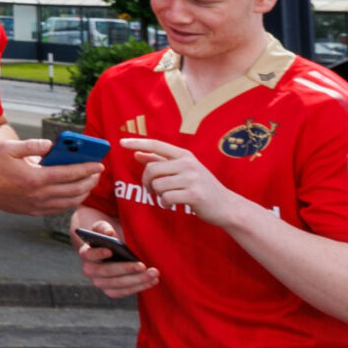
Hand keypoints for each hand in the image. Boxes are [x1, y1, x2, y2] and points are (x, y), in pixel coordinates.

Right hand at [0, 135, 101, 216]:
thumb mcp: (10, 148)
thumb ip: (33, 145)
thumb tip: (52, 145)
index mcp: (35, 177)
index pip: (70, 174)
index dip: (87, 169)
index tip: (98, 164)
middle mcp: (39, 194)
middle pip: (74, 190)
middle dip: (89, 181)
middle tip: (97, 173)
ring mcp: (36, 205)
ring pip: (69, 202)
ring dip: (82, 193)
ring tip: (88, 183)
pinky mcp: (32, 211)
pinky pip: (58, 209)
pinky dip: (70, 202)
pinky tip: (73, 194)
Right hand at [70, 207, 157, 297]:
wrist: (110, 249)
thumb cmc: (108, 237)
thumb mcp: (104, 228)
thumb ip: (104, 227)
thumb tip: (109, 233)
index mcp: (86, 253)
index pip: (88, 254)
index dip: (98, 253)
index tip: (110, 250)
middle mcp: (90, 270)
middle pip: (105, 272)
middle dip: (125, 269)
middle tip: (142, 265)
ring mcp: (100, 282)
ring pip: (117, 285)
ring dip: (137, 280)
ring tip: (153, 274)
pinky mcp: (111, 291)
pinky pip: (124, 292)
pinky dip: (139, 287)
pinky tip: (153, 281)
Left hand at [126, 138, 246, 227]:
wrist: (226, 205)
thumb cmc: (201, 186)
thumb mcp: (184, 170)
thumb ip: (161, 161)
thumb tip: (137, 153)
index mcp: (185, 155)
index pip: (157, 145)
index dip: (138, 143)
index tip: (121, 142)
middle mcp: (188, 164)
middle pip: (151, 169)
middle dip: (146, 181)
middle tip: (151, 189)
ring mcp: (192, 179)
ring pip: (157, 185)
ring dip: (157, 194)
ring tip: (167, 196)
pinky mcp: (194, 195)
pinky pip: (166, 198)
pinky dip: (165, 203)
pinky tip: (172, 204)